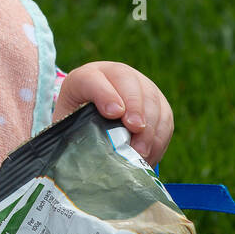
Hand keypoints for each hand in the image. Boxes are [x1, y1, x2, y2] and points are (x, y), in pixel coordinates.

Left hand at [52, 61, 173, 165]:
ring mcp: (139, 85)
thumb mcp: (69, 127)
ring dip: (149, 126)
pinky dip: (159, 137)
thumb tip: (88, 158)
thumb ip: (75, 134)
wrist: (93, 120)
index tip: (113, 114)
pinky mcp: (157, 101)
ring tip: (141, 152)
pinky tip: (149, 156)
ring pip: (151, 98)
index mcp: (84, 78)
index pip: (92, 79)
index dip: (104, 94)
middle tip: (135, 129)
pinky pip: (165, 116)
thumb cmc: (76, 126)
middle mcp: (113, 75)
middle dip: (134, 106)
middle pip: (128, 81)